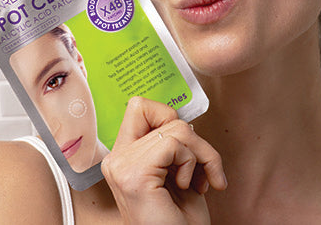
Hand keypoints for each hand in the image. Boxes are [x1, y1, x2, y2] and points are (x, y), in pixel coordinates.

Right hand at [101, 97, 226, 224]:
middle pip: (163, 115)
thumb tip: (184, 122)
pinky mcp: (134, 175)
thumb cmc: (179, 221)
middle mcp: (116, 160)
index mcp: (123, 157)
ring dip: (201, 155)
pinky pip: (175, 144)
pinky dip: (193, 162)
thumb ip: (172, 144)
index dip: (168, 116)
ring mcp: (122, 167)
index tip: (185, 146)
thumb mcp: (177, 172)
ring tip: (198, 182)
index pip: (139, 106)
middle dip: (196, 139)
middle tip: (204, 168)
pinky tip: (188, 187)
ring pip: (177, 129)